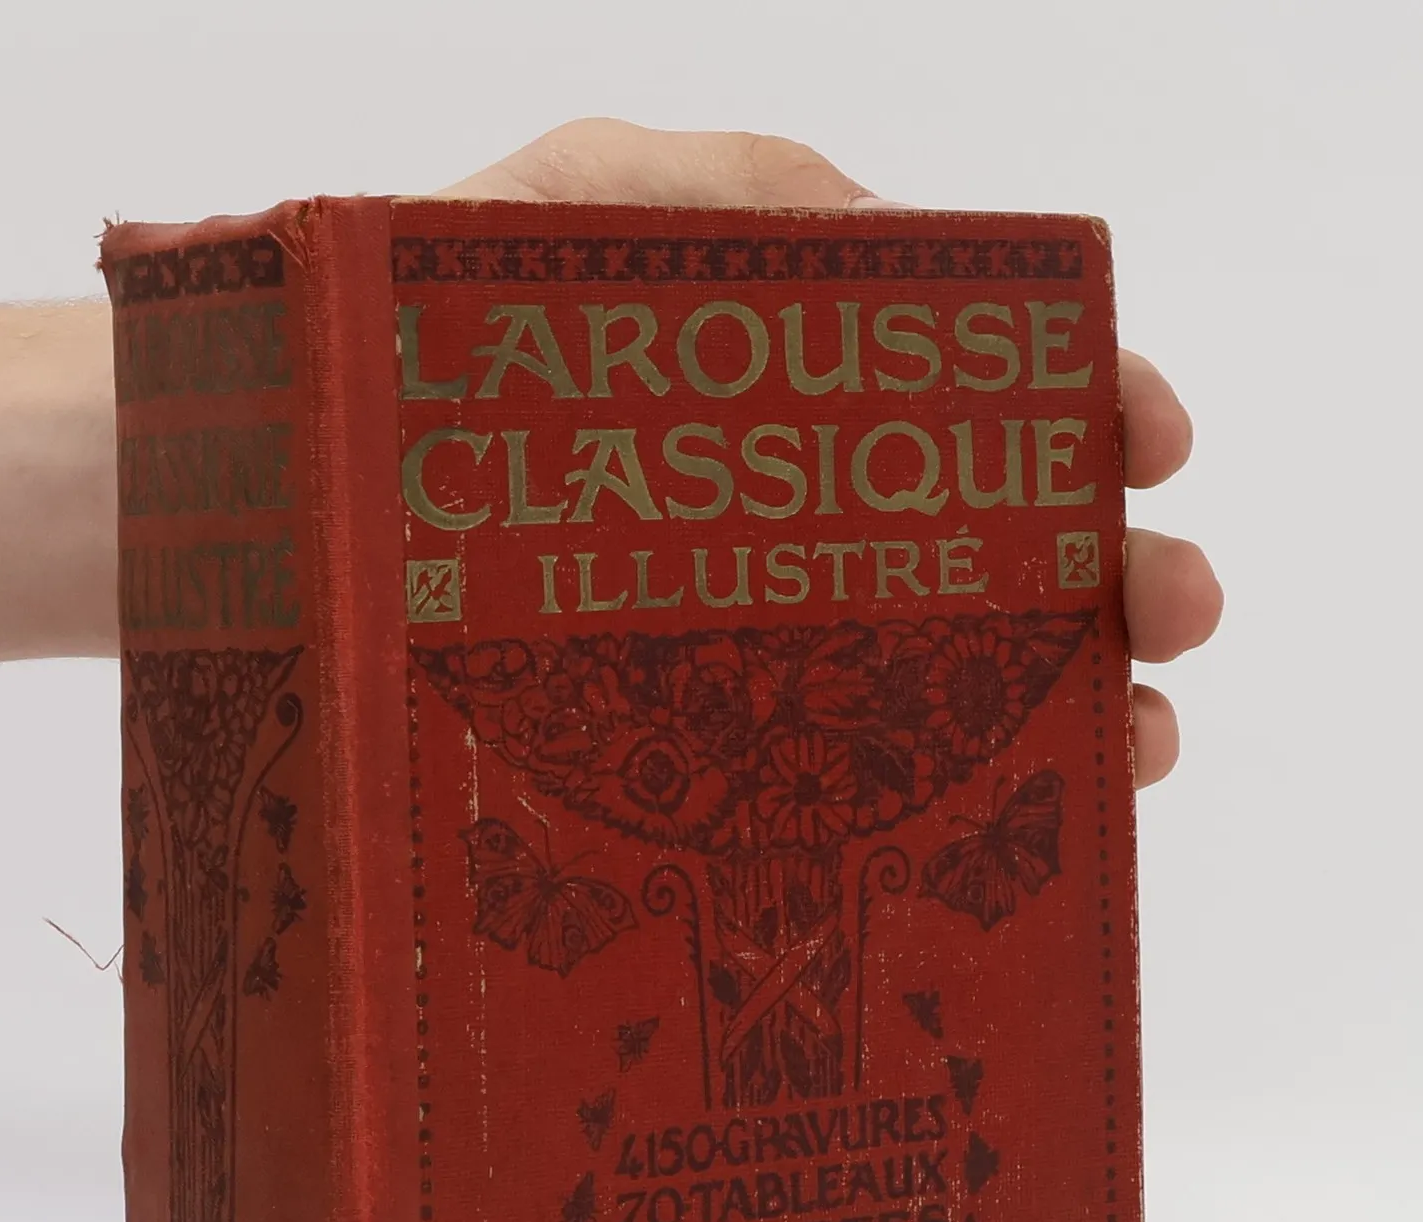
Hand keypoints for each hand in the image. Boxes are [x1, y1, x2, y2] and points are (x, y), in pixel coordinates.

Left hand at [437, 119, 1220, 788]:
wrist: (244, 532)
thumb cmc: (376, 364)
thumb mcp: (546, 217)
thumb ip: (709, 188)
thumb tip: (883, 232)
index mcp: (744, 397)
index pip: (941, 394)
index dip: (1059, 407)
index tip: (1148, 441)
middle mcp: (746, 526)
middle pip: (955, 543)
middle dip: (1093, 571)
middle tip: (1178, 608)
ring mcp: (707, 647)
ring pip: (914, 679)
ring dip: (1051, 702)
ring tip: (1141, 743)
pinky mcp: (655, 758)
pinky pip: (816, 785)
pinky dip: (925, 807)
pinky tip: (1004, 834)